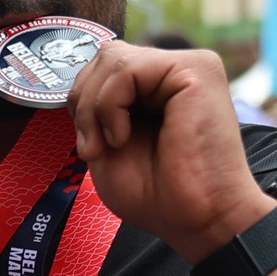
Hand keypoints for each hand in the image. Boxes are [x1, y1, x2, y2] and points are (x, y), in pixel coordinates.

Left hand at [67, 41, 274, 263]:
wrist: (197, 220)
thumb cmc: (158, 195)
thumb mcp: (106, 145)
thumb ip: (94, 108)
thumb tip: (79, 80)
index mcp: (156, 88)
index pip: (102, 67)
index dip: (81, 102)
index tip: (89, 146)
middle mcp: (174, 71)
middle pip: (105, 55)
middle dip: (83, 102)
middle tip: (94, 147)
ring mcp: (188, 66)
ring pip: (112, 57)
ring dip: (94, 108)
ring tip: (110, 144)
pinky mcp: (197, 69)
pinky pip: (127, 67)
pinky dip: (110, 105)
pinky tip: (122, 136)